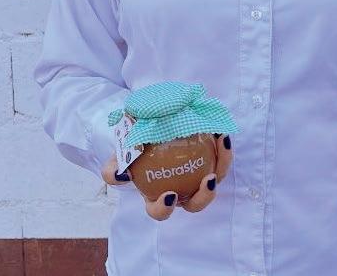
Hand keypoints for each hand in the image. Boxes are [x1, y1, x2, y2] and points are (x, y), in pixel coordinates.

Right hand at [102, 133, 232, 220]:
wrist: (147, 125)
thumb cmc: (132, 146)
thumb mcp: (119, 156)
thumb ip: (113, 169)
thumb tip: (123, 176)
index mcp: (158, 196)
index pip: (160, 211)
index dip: (164, 208)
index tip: (170, 194)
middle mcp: (181, 191)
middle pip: (196, 203)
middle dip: (205, 196)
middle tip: (208, 180)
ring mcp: (198, 177)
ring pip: (215, 180)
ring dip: (222, 165)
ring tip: (223, 146)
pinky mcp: (212, 161)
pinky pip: (221, 158)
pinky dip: (223, 148)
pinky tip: (222, 133)